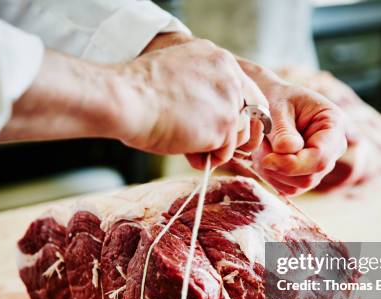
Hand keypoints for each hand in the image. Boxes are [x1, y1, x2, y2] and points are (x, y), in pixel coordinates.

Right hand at [119, 38, 267, 168]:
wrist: (127, 99)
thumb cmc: (138, 90)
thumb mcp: (176, 73)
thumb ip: (199, 86)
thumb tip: (207, 113)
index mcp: (217, 58)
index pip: (245, 88)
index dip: (237, 110)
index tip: (222, 125)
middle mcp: (230, 75)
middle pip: (253, 111)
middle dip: (236, 131)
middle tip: (213, 142)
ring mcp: (230, 99)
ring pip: (241, 134)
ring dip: (219, 146)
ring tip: (191, 147)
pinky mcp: (225, 123)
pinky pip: (226, 151)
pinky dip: (210, 158)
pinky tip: (189, 153)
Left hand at [237, 61, 346, 194]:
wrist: (271, 102)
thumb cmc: (276, 99)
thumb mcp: (277, 108)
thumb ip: (283, 131)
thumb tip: (288, 151)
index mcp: (334, 125)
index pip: (320, 157)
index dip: (293, 164)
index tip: (267, 159)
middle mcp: (332, 148)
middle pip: (310, 176)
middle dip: (280, 167)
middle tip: (260, 148)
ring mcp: (320, 165)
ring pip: (297, 185)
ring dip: (272, 171)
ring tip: (262, 146)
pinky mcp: (305, 176)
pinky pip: (287, 187)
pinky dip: (271, 175)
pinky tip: (265, 156)